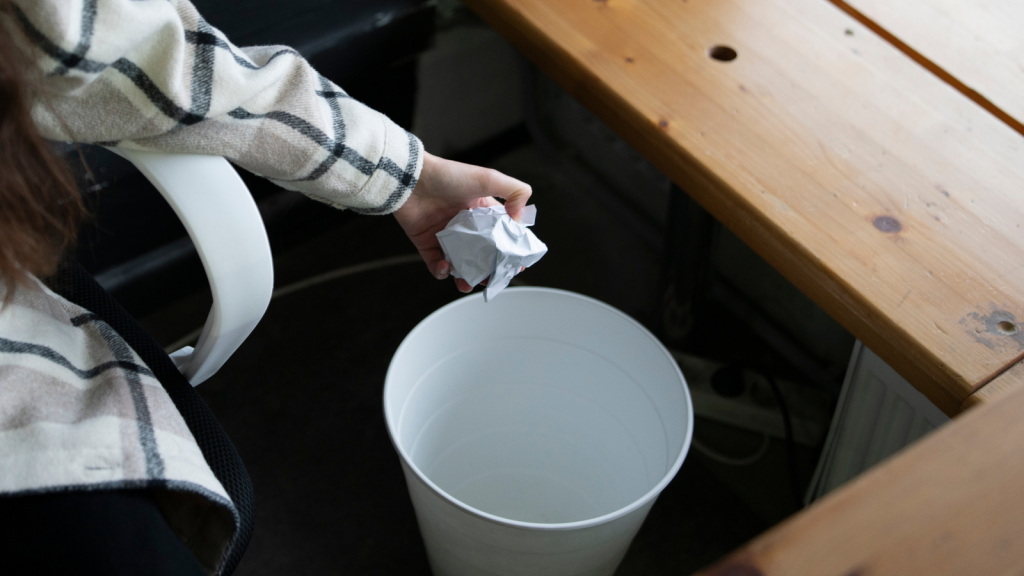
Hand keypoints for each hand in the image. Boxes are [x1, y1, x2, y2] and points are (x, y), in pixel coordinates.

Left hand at [394, 151, 531, 292]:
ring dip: (465, 277)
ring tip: (468, 283)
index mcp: (481, 210)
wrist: (410, 179)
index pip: (500, 234)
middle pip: (481, 254)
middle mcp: (464, 224)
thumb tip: (521, 218)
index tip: (516, 263)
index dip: (509, 250)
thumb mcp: (489, 178)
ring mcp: (445, 235)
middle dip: (488, 270)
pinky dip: (441, 270)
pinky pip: (435, 264)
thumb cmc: (448, 176)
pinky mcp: (426, 242)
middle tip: (492, 278)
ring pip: (460, 263)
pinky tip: (446, 268)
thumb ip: (515, 191)